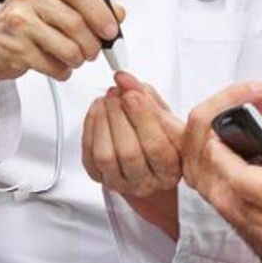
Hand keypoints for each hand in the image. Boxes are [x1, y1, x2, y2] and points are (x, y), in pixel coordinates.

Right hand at [0, 0, 124, 96]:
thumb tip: (118, 13)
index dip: (101, 12)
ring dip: (79, 59)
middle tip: (95, 50)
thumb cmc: (27, 20)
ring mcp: (19, 23)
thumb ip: (88, 4)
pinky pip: (55, 66)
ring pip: (69, 48)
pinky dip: (64, 71)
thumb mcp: (56, 2)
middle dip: (93, 43)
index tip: (112, 29)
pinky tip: (58, 65)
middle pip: (76, 23)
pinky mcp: (16, 49)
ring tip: (75, 58)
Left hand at [83, 72, 184, 238]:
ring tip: (106, 99)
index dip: (142, 117)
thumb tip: (124, 79)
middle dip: (119, 117)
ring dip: (102, 122)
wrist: (150, 163)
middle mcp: (148, 182)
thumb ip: (147, 96)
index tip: (132, 93)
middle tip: (116, 92)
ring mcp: (123, 184)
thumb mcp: (166, 117)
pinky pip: (89, 158)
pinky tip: (97, 112)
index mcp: (171, 168)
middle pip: (129, 152)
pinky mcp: (102, 180)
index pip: (157, 146)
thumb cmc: (163, 139)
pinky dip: (89, 130)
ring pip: (106, 156)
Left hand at [179, 81, 261, 256]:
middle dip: (217, 172)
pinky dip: (249, 205)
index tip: (215, 137)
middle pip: (230, 199)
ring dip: (231, 189)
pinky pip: (259, 226)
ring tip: (237, 163)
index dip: (222, 155)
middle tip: (219, 147)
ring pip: (242, 215)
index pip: (239, 177)